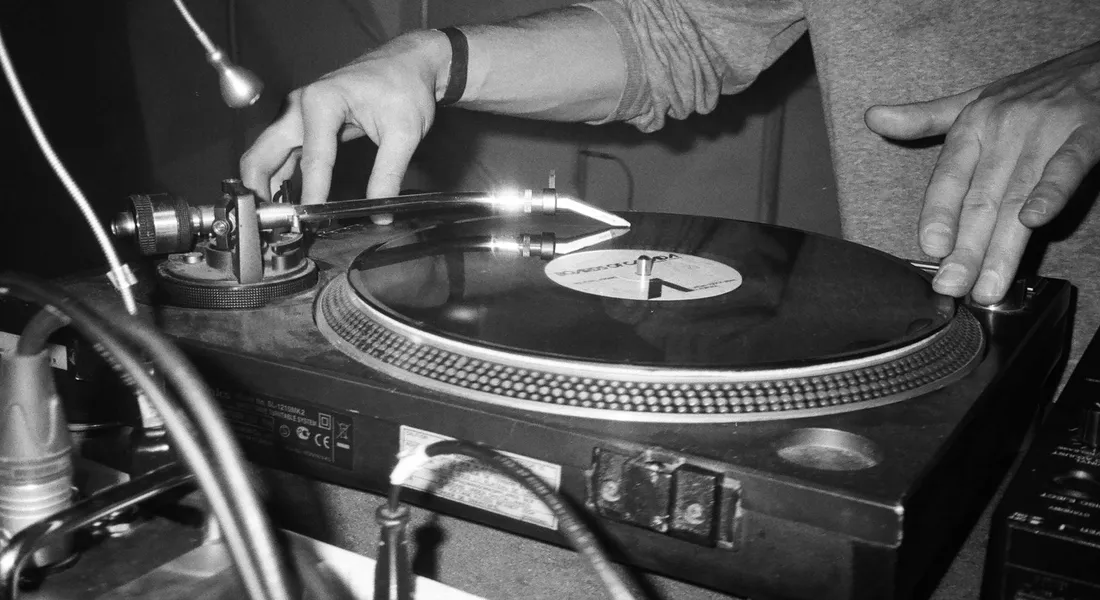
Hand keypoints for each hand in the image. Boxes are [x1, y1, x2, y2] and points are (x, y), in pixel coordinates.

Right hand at [240, 32, 447, 209]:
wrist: (408, 64)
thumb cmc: (405, 87)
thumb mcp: (404, 133)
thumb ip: (388, 174)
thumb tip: (380, 212)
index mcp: (322, 101)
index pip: (312, 158)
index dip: (311, 193)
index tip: (307, 221)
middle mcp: (299, 106)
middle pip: (263, 153)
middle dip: (259, 190)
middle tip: (270, 225)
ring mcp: (297, 114)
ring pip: (266, 154)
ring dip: (265, 186)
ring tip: (275, 221)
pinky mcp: (302, 123)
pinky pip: (281, 154)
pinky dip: (279, 177)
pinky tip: (286, 201)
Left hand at [865, 41, 1099, 303]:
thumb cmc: (1036, 87)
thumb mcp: (975, 99)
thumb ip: (926, 117)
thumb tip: (872, 118)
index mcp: (973, 125)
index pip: (947, 178)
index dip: (937, 215)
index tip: (930, 251)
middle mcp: (1003, 127)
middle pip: (979, 199)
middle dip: (965, 250)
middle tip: (952, 288)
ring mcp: (1046, 129)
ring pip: (1016, 196)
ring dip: (1002, 246)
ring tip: (989, 286)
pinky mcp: (1088, 131)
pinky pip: (1066, 166)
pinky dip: (1050, 192)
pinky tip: (1034, 221)